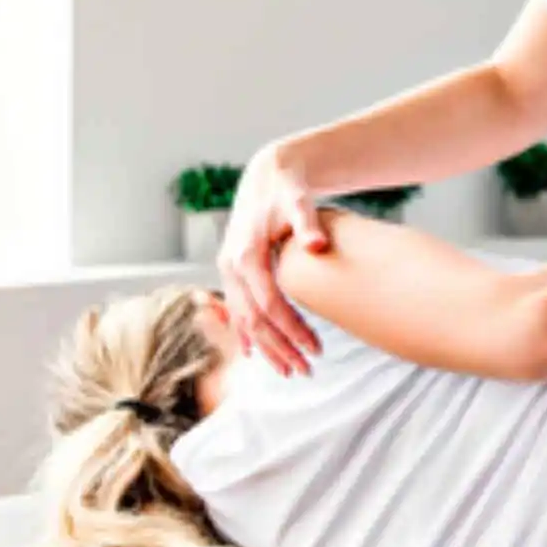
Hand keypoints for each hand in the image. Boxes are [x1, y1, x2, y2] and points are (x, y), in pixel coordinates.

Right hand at [216, 142, 327, 375]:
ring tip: (290, 370)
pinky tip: (254, 353)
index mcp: (246, 253)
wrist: (267, 176)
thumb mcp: (299, 201)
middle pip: (254, 319)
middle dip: (279, 348)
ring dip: (266, 347)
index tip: (316, 349)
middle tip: (306, 370)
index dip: (292, 329)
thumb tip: (318, 245)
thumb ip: (308, 223)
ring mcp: (228, 270)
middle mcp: (231, 265)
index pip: (269, 303)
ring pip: (243, 319)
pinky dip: (246, 332)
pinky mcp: (233, 271)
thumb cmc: (288, 189)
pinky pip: (237, 309)